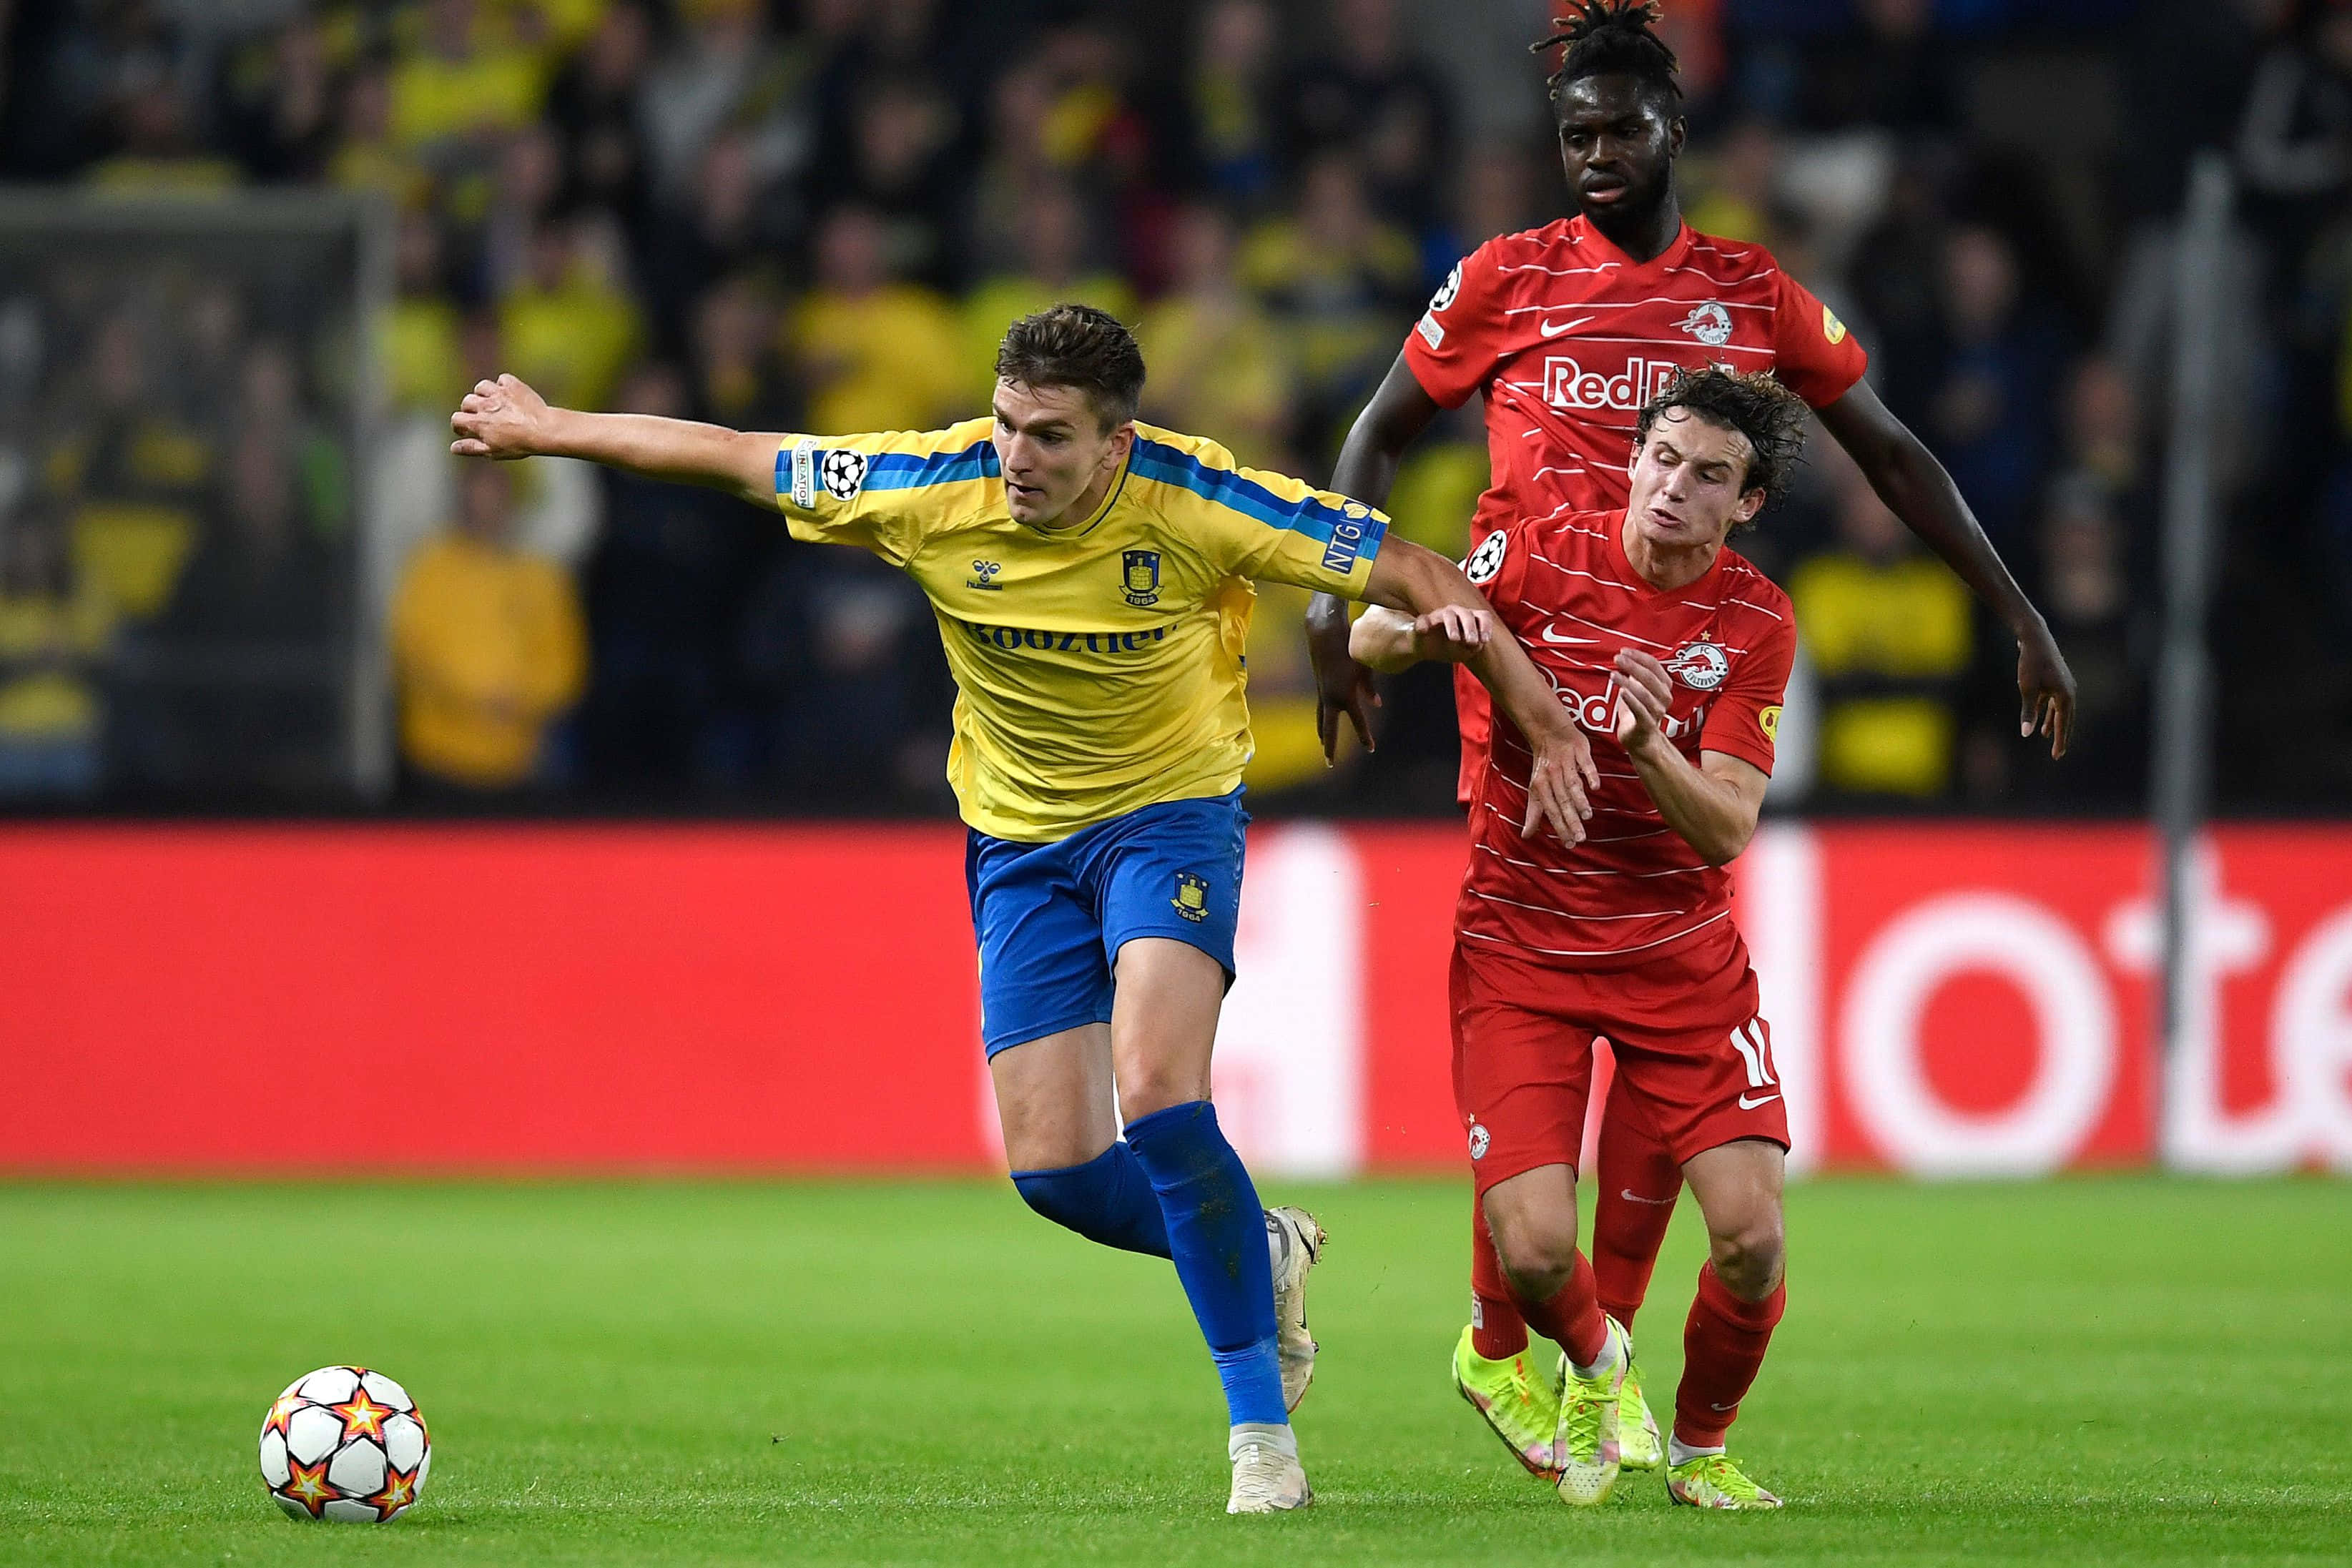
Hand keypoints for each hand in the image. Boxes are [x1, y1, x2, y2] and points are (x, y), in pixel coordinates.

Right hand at [450, 374, 551, 459]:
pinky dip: (503, 385)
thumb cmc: (520, 444)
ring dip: (483, 394)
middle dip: (470, 409)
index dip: (458, 425)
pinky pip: (502, 380)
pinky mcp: (513, 385)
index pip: (456, 418)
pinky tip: (508, 394)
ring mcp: (499, 393)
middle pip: (467, 401)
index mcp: (478, 422)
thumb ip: (471, 448)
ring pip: (482, 387)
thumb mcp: (493, 451)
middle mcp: (485, 405)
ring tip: (492, 403)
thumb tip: (453, 448)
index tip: (465, 430)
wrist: (545, 429)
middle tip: (481, 417)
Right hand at [1309, 606, 1379, 762]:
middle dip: (1330, 746)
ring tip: (1323, 744)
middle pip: (1329, 729)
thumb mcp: (1364, 667)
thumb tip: (1376, 705)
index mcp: (1345, 695)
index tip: (1371, 749)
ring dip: (1323, 733)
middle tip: (1330, 763)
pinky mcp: (1319, 686)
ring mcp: (1322, 693)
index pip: (1357, 721)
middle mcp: (1331, 698)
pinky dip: (1323, 717)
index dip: (1365, 736)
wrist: (1324, 634)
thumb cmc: (1349, 648)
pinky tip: (1325, 720)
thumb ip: (1370, 688)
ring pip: (1321, 719)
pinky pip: (1321, 707)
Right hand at [1408, 604, 1492, 663]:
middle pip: (1467, 614)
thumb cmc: (1449, 648)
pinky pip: (1423, 620)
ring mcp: (1439, 615)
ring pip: (1448, 614)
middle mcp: (1456, 613)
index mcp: (1469, 619)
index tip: (1485, 640)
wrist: (1424, 649)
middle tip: (1471, 641)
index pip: (1482, 616)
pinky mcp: (1423, 621)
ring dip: (1453, 626)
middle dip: (1470, 627)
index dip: (1486, 626)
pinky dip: (1423, 625)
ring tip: (1454, 639)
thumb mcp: (1465, 652)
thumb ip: (1474, 648)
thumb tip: (1477, 644)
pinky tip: (1423, 631)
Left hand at [1520, 709, 1597, 845]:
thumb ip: (1533, 813)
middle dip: (1571, 820)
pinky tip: (1595, 787)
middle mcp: (1552, 776)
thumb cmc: (1544, 766)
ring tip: (1588, 817)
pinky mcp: (1579, 750)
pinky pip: (1585, 764)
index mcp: (1540, 786)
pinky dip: (1589, 774)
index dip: (1560, 828)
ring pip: (1572, 784)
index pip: (1551, 811)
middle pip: (1562, 801)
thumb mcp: (1535, 789)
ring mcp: (1565, 762)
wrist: (1549, 732)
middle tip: (1581, 838)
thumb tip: (1526, 836)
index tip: (1570, 844)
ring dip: (1579, 800)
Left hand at [1611, 649, 1675, 755]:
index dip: (1639, 656)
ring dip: (1628, 682)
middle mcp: (1664, 698)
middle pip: (1650, 677)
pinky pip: (1640, 710)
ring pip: (1644, 693)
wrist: (1641, 740)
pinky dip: (1631, 700)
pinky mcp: (1647, 724)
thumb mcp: (1638, 689)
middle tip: (1617, 659)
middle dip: (1633, 666)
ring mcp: (1657, 712)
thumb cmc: (1638, 712)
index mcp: (1664, 686)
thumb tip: (1625, 656)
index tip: (1623, 651)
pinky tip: (1621, 692)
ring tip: (1613, 674)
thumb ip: (1635, 674)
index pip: (1654, 666)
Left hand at [2015, 619, 2074, 759]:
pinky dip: (2048, 711)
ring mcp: (2063, 685)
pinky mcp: (2056, 680)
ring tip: (2047, 737)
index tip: (2057, 755)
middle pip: (2065, 719)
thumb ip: (2028, 712)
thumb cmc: (2030, 663)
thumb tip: (2026, 733)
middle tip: (2057, 753)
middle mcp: (2069, 691)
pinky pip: (2054, 701)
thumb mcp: (2027, 689)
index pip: (2063, 724)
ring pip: (2059, 710)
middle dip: (2061, 736)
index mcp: (2065, 696)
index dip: (2060, 741)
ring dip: (2053, 723)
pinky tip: (2041, 719)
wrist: (2035, 638)